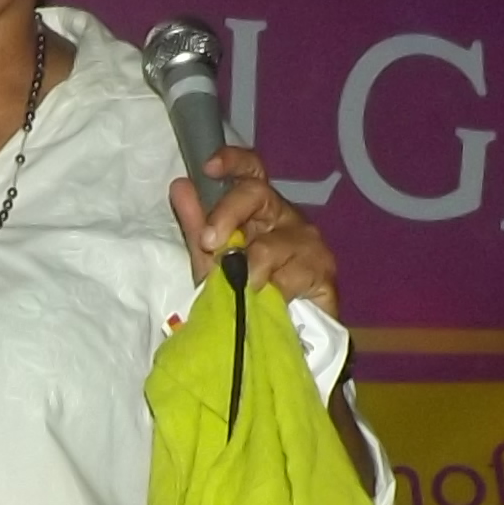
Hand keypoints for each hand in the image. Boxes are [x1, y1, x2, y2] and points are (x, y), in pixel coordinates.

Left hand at [171, 145, 340, 319]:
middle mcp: (285, 217)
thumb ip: (196, 227)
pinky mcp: (324, 270)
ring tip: (241, 292)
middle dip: (226, 215)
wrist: (283, 343)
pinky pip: (291, 277)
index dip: (233, 161)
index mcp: (259, 211)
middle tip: (209, 244)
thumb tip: (180, 186)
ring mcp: (308, 242)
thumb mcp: (212, 264)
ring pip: (271, 244)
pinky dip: (272, 294)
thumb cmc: (248, 299)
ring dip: (247, 271)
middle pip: (257, 194)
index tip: (209, 167)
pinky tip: (269, 305)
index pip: (251, 171)